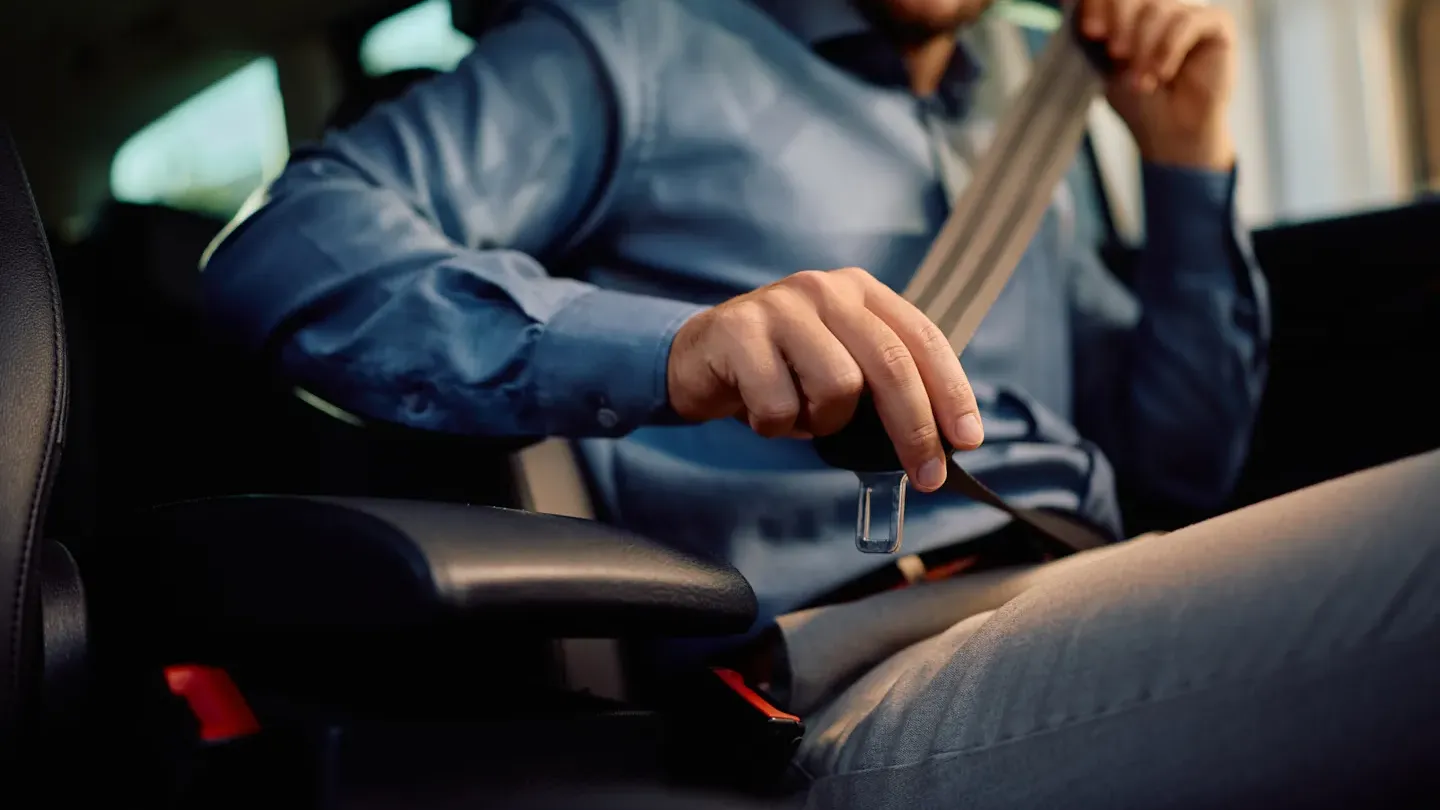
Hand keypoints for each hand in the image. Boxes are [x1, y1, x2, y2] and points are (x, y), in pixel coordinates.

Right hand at [667, 267, 984, 491]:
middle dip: (915, 429)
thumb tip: (938, 442)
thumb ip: (883, 384)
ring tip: (801, 415)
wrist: (700, 356)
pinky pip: (779, 406)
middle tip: (926, 476)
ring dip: (823, 423)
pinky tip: (760, 410)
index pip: (922, 339)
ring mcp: (781, 306)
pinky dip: (775, 426)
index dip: (951, 392)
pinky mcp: (739, 331)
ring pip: (837, 387)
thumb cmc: (782, 369)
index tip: (967, 440)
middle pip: (891, 365)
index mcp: (861, 292)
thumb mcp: (839, 362)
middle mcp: (825, 290)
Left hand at [1080, 0, 1237, 169]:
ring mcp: (1189, 15)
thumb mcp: (1108, 69)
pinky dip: (1170, 48)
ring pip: (1161, 8)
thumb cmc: (1142, 105)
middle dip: (1121, 22)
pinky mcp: (1218, 26)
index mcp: (1131, 16)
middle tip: (1116, 53)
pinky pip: (1190, 21)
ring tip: (1142, 82)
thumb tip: (1075, 7)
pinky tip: (1163, 73)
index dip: (1098, 4)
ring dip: (1145, 47)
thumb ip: (1099, 38)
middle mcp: (1160, 9)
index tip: (1092, 32)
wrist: (1173, 135)